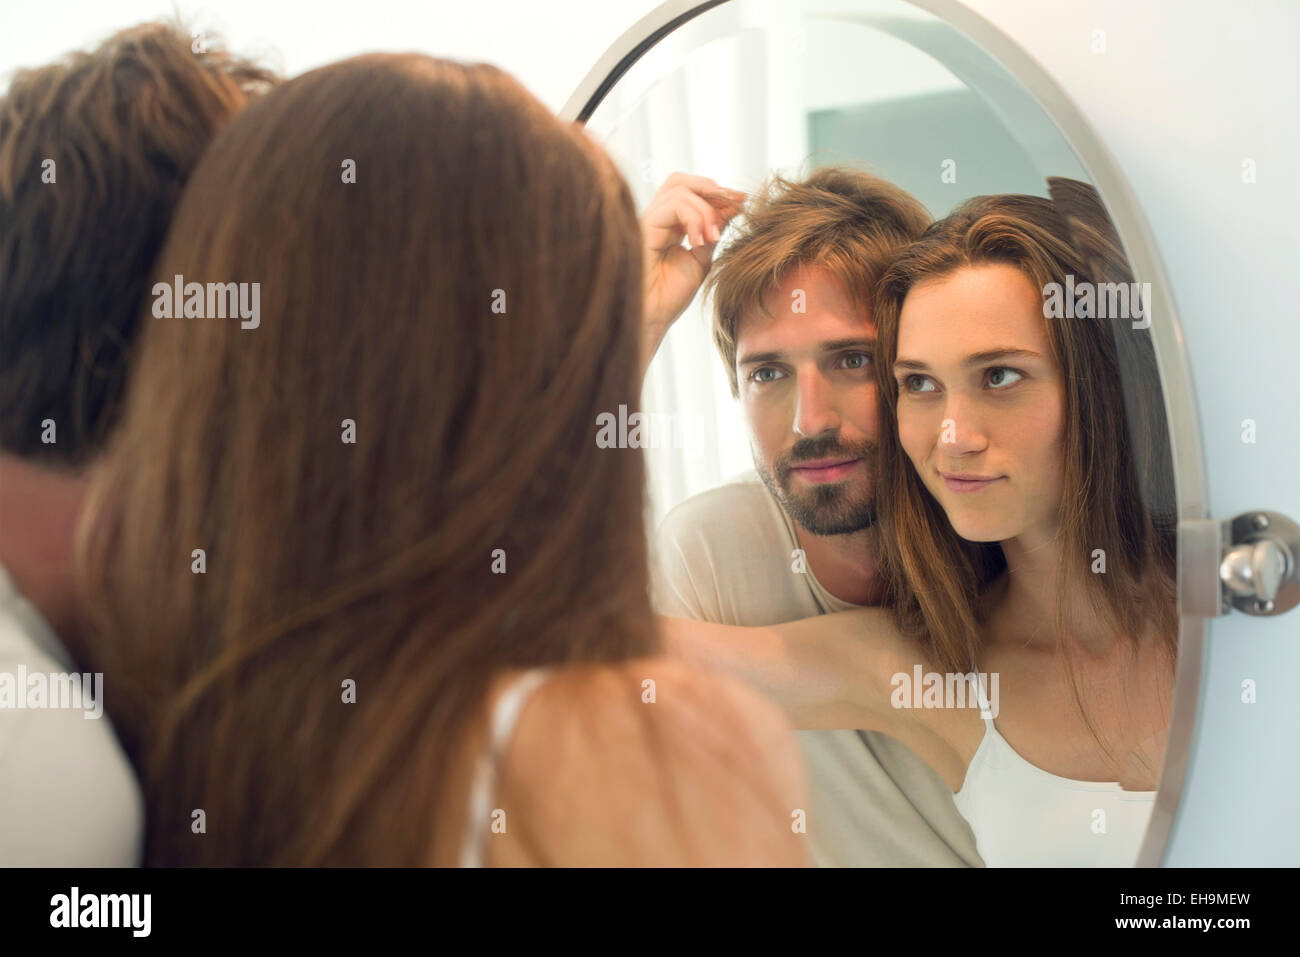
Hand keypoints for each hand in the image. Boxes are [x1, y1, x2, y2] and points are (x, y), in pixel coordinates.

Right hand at [638, 173, 746, 376]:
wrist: (650, 319)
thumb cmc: (669, 297)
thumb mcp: (701, 259)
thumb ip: (713, 232)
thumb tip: (735, 205)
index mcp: (668, 226)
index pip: (690, 193)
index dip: (718, 193)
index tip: (743, 201)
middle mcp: (654, 219)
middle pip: (680, 181)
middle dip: (711, 189)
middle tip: (733, 206)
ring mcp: (646, 220)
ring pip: (680, 189)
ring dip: (706, 211)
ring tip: (712, 238)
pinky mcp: (642, 226)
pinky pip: (673, 205)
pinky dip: (694, 218)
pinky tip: (700, 242)